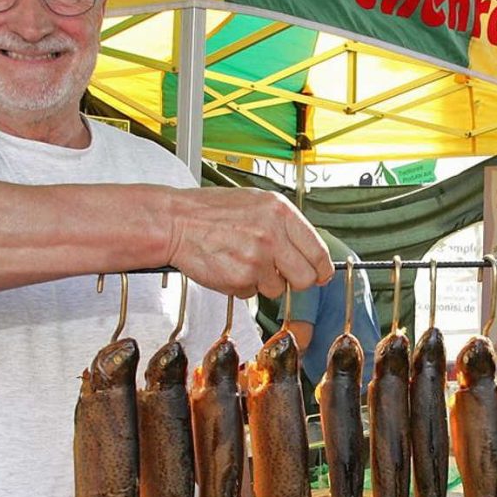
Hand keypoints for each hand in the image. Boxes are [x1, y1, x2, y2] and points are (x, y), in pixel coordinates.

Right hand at [166, 187, 332, 298]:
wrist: (175, 222)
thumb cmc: (210, 211)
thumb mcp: (255, 203)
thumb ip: (283, 225)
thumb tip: (307, 251)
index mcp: (280, 212)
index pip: (317, 251)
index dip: (321, 269)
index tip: (320, 275)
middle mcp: (273, 235)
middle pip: (305, 278)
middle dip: (293, 281)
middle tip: (278, 274)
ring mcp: (258, 259)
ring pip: (277, 289)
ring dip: (262, 283)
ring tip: (241, 261)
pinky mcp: (241, 279)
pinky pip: (251, 294)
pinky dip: (240, 286)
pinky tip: (228, 266)